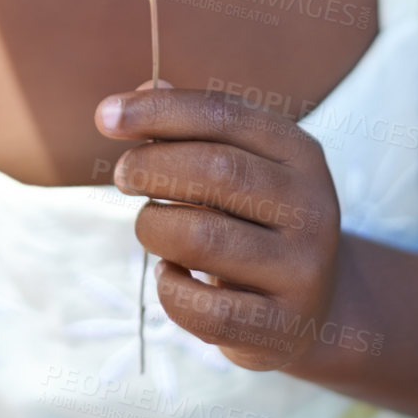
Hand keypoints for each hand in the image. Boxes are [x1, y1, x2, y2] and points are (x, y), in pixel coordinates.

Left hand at [94, 85, 340, 372]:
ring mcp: (302, 271)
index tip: (105, 115)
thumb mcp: (239, 168)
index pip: (224, 115)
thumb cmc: (254, 223)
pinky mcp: (280, 327)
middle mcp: (312, 208)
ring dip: (154, 226)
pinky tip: (170, 275)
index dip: (159, 110)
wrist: (312, 312)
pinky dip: (168, 288)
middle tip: (122, 175)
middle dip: (151, 166)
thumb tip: (142, 90)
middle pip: (216, 170)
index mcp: (301, 154)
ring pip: (202, 237)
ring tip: (149, 226)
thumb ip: (193, 129)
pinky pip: (203, 308)